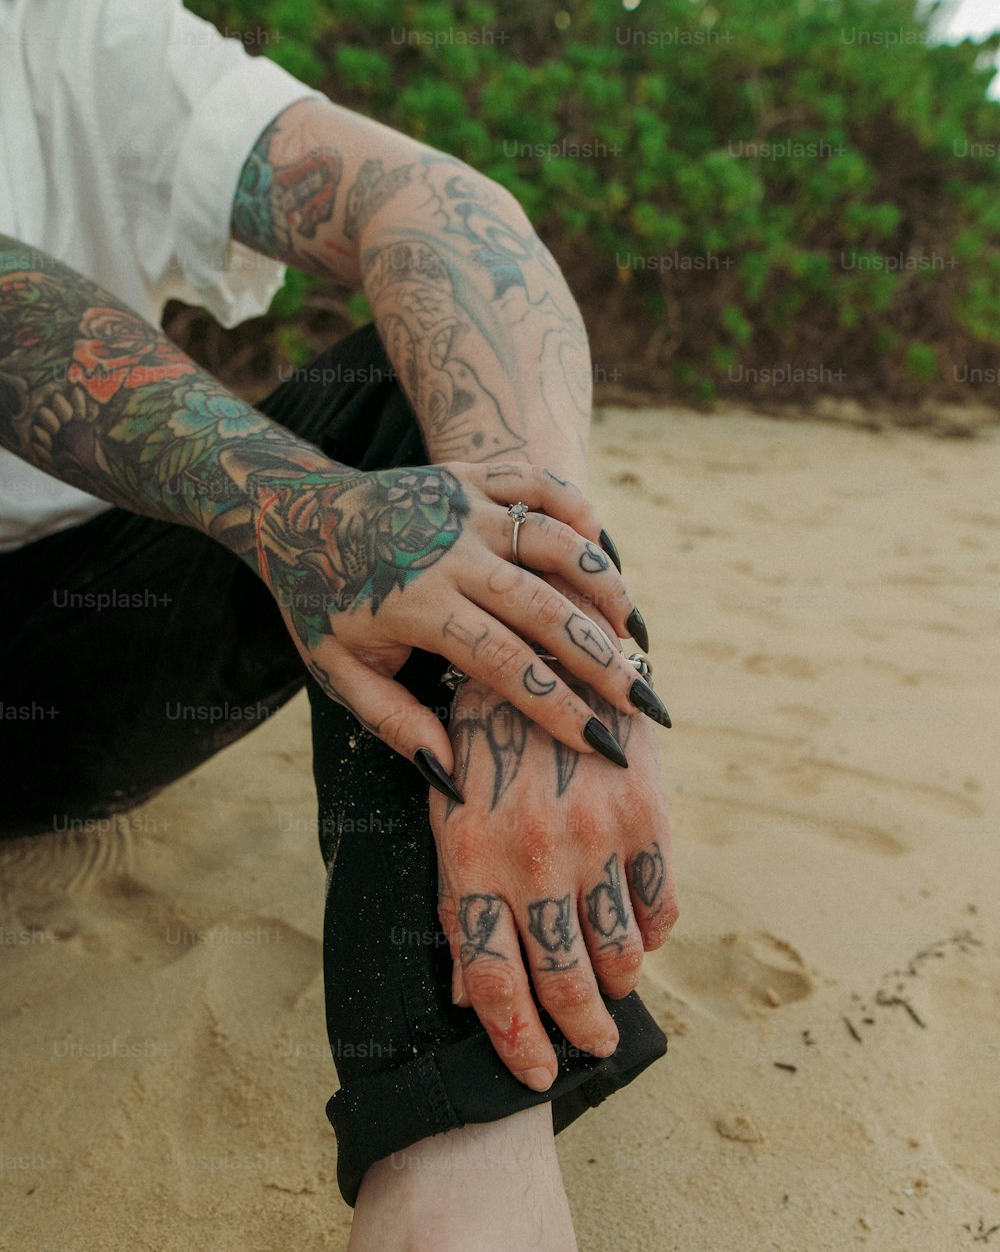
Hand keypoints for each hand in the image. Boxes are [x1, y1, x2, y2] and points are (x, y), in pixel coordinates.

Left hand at [221, 450, 666, 789]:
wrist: (292, 511)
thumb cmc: (320, 603)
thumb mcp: (339, 672)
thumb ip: (395, 724)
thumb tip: (456, 775)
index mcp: (415, 605)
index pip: (506, 664)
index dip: (559, 708)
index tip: (603, 745)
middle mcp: (448, 551)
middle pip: (547, 608)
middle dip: (602, 662)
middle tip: (644, 702)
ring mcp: (464, 506)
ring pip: (556, 542)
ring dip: (606, 588)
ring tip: (637, 636)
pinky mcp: (471, 475)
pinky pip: (541, 485)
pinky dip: (581, 515)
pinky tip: (606, 556)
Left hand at [431, 668, 678, 1086]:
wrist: (545, 648)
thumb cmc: (481, 739)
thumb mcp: (447, 811)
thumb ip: (457, 901)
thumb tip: (466, 994)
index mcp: (469, 861)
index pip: (492, 982)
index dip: (516, 1043)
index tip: (534, 1077)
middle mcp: (532, 859)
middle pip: (562, 980)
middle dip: (580, 1029)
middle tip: (594, 1046)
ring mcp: (594, 839)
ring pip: (618, 953)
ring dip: (617, 983)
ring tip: (612, 989)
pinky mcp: (644, 817)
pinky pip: (659, 909)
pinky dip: (651, 934)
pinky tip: (639, 933)